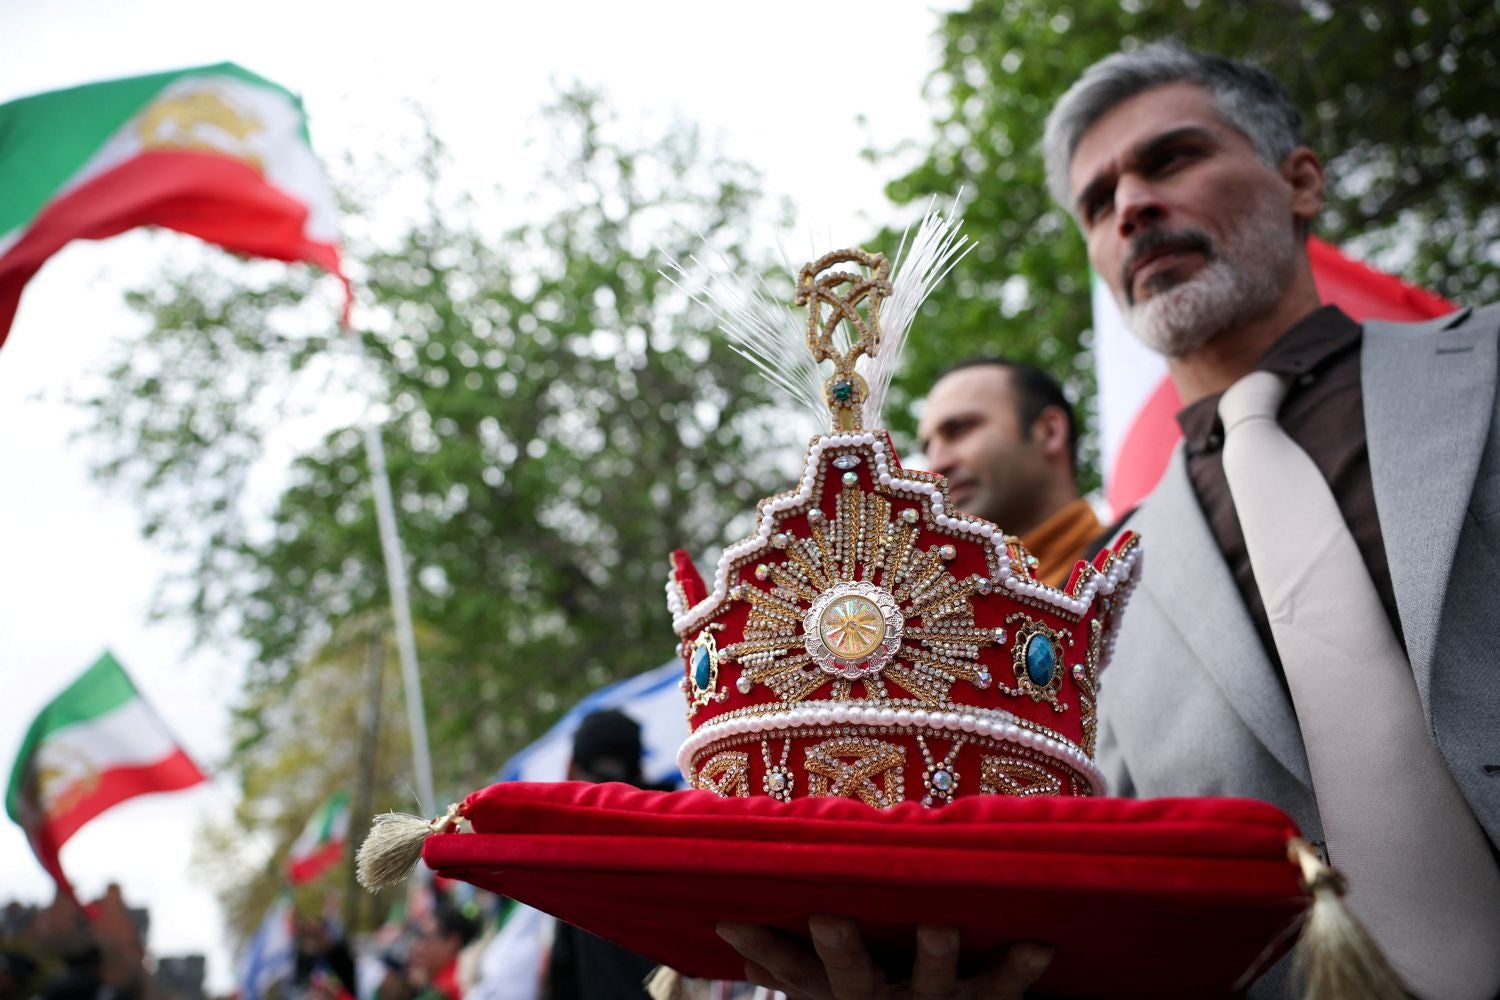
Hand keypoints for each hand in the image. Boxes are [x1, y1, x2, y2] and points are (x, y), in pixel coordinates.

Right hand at [717, 916, 1051, 998]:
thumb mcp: (823, 999)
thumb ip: (783, 966)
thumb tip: (729, 931)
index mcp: (839, 993)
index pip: (792, 970)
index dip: (764, 949)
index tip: (733, 921)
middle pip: (853, 977)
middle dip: (841, 950)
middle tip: (829, 919)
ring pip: (931, 983)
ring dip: (933, 957)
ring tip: (938, 928)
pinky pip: (1003, 990)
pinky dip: (1021, 967)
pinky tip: (1041, 945)